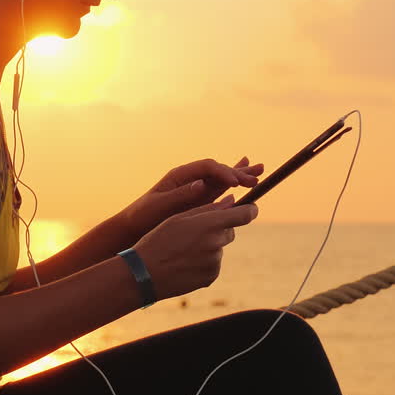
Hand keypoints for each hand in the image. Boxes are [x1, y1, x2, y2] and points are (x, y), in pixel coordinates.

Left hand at [122, 156, 263, 235]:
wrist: (135, 226)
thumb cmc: (143, 215)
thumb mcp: (159, 206)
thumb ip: (181, 195)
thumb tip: (201, 185)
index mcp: (180, 175)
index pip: (207, 168)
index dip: (223, 172)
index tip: (236, 182)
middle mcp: (191, 179)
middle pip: (218, 170)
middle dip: (237, 173)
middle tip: (255, 177)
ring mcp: (197, 189)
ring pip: (222, 178)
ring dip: (240, 175)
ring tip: (259, 170)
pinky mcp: (200, 201)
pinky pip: (221, 190)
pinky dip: (234, 184)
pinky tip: (247, 179)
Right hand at [132, 194, 260, 300]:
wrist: (145, 274)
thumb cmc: (159, 240)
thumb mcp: (180, 217)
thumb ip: (209, 209)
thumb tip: (232, 200)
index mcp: (210, 224)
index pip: (245, 215)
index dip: (250, 210)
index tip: (251, 208)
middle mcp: (216, 243)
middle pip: (230, 231)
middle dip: (220, 229)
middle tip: (196, 232)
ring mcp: (215, 262)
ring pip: (219, 248)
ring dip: (209, 246)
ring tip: (184, 249)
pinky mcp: (211, 277)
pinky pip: (213, 264)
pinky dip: (204, 262)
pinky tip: (185, 262)